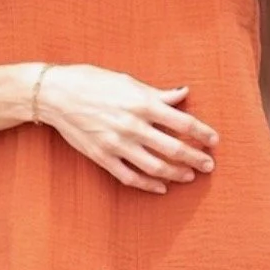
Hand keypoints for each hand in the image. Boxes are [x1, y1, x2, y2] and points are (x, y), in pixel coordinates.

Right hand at [35, 64, 217, 193]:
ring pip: (155, 167)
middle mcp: (133, 126)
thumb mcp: (128, 82)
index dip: (202, 133)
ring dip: (176, 174)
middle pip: (174, 148)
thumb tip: (183, 93)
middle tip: (209, 166)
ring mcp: (117, 144)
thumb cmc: (92, 81)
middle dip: (196, 158)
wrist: (56, 95)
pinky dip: (148, 185)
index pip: (183, 123)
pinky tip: (161, 188)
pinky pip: (130, 177)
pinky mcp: (103, 157)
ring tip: (189, 176)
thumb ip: (157, 93)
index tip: (214, 141)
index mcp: (142, 104)